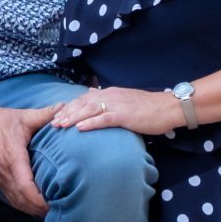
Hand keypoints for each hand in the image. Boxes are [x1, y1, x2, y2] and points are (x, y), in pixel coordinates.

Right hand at [0, 100, 58, 215]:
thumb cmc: (2, 121)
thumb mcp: (25, 116)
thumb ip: (45, 114)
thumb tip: (64, 108)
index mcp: (12, 158)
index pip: (25, 186)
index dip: (39, 199)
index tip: (53, 204)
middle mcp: (3, 171)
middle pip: (21, 199)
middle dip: (39, 209)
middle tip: (58, 212)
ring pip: (15, 201)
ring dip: (31, 209)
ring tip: (49, 213)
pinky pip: (10, 198)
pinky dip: (23, 205)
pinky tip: (34, 208)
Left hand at [50, 85, 180, 135]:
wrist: (168, 107)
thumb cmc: (148, 108)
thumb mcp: (125, 102)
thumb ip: (110, 103)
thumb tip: (95, 104)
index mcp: (110, 93)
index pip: (84, 98)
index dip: (70, 107)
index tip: (57, 115)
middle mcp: (110, 96)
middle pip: (82, 103)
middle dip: (66, 112)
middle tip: (52, 122)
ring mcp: (117, 105)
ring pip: (89, 110)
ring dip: (73, 117)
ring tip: (60, 125)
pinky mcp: (124, 116)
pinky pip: (104, 119)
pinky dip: (90, 123)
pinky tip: (79, 128)